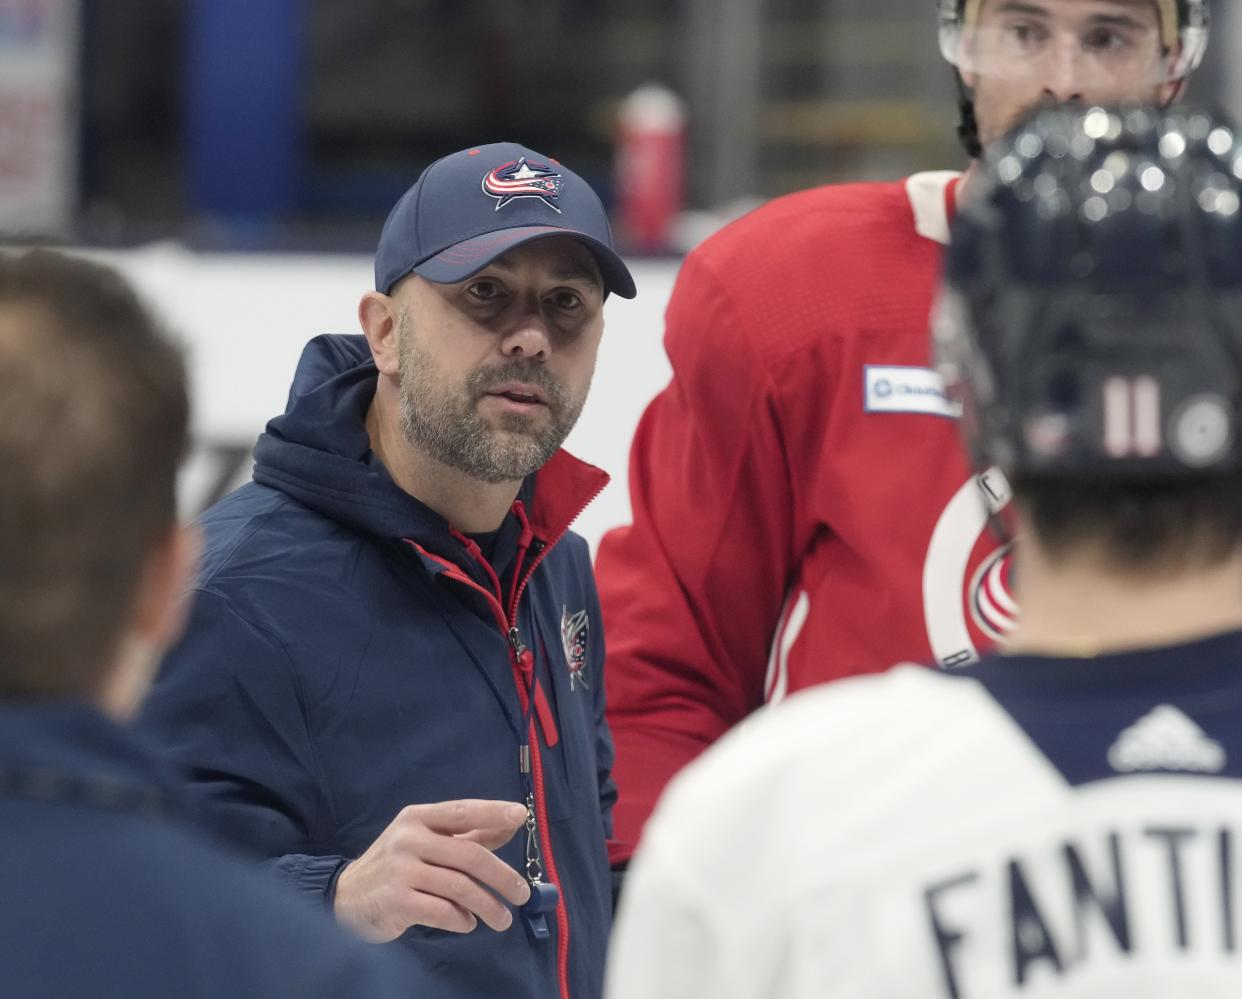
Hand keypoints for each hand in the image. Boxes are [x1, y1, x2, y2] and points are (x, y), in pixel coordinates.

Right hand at [334, 799, 531, 941]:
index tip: (521, 815)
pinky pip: (442, 911)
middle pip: (469, 855)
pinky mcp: (396, 901)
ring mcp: (401, 870)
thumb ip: (467, 835)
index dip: (493, 812)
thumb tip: (510, 825)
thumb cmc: (396, 866)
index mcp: (417, 818)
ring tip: (503, 919)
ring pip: (460, 887)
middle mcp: (408, 839)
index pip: (462, 811)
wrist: (346, 898)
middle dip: (502, 876)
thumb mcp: (425, 841)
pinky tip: (468, 923)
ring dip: (488, 905)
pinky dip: (462, 920)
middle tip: (523, 893)